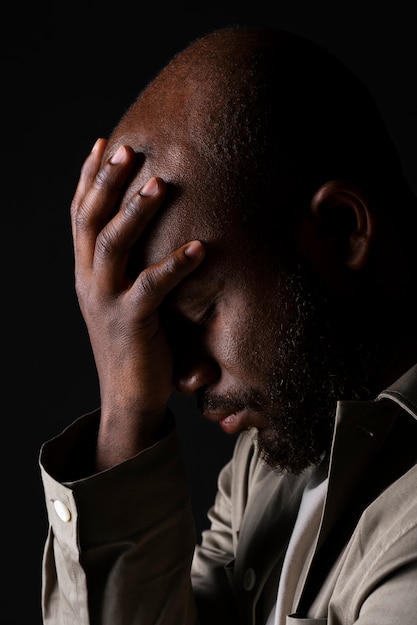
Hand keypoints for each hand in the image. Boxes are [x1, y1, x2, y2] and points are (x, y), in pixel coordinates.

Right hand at [71, 139, 204, 468]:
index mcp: (86, 272)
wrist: (128, 397)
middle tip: (126, 150)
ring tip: (160, 184)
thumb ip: (127, 265)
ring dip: (135, 212)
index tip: (102, 144)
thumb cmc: (134, 342)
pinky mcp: (131, 323)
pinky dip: (176, 264)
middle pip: (90, 221)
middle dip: (105, 182)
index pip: (80, 216)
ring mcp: (106, 301)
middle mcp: (89, 281)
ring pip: (112, 245)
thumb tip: (149, 228)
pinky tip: (201, 247)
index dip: (88, 179)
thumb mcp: (121, 296)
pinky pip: (153, 286)